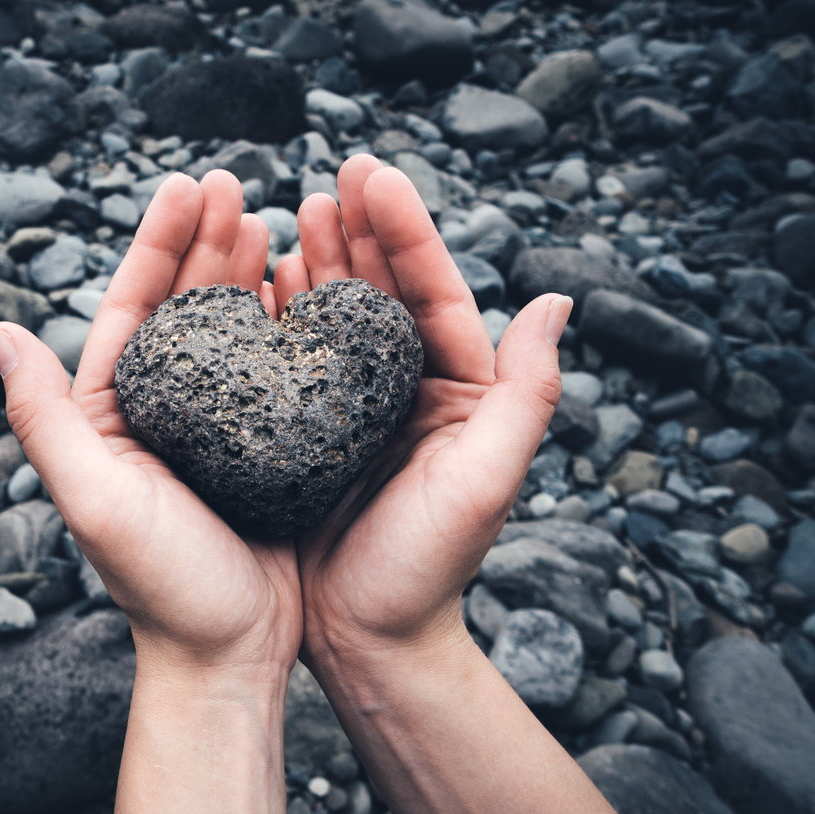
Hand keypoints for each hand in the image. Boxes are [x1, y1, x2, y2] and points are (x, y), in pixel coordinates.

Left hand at [0, 170, 297, 813]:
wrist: (230, 654)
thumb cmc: (162, 585)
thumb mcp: (94, 498)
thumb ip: (44, 416)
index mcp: (110, 414)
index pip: (132, 306)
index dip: (157, 242)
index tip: (188, 185)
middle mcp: (158, 412)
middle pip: (184, 306)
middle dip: (207, 241)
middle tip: (239, 187)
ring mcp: (213, 428)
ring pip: (232, 331)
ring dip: (250, 273)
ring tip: (278, 221)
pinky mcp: (263, 449)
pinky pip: (276, 371)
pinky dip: (290, 327)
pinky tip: (312, 292)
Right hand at [276, 155, 570, 667]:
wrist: (368, 639)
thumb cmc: (428, 570)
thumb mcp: (485, 483)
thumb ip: (527, 394)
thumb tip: (558, 299)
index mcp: (460, 390)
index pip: (433, 292)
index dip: (406, 229)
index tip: (372, 173)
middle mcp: (410, 389)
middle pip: (383, 291)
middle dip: (359, 230)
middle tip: (328, 180)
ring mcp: (357, 408)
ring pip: (336, 318)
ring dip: (317, 263)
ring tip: (290, 213)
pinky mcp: (309, 433)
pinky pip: (293, 360)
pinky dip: (277, 318)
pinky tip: (256, 284)